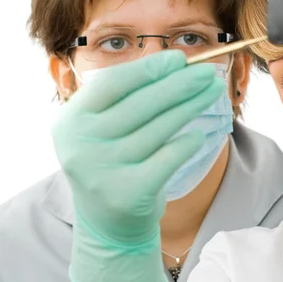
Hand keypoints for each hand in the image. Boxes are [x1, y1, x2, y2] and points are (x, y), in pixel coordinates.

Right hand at [53, 50, 223, 281]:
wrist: (108, 222)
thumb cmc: (113, 161)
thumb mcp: (104, 128)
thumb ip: (129, 98)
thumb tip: (177, 65)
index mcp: (71, 121)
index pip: (113, 84)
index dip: (148, 69)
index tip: (179, 59)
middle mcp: (81, 145)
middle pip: (141, 104)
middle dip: (179, 84)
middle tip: (206, 73)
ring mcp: (103, 171)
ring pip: (159, 129)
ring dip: (191, 106)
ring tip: (212, 92)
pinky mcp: (129, 193)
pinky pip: (169, 158)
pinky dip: (187, 143)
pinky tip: (199, 134)